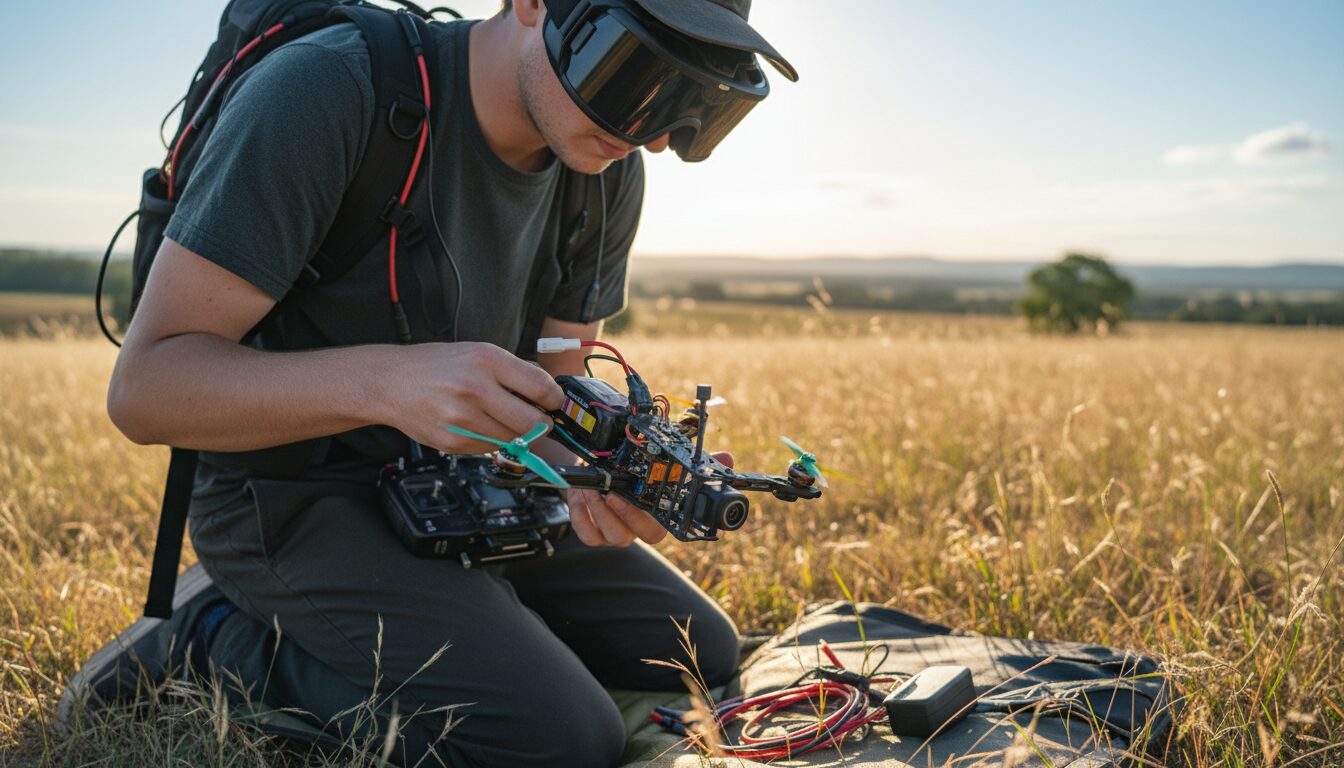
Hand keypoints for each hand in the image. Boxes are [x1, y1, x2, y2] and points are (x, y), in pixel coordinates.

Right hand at [382, 342, 563, 452]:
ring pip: (515, 440)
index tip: (554, 403)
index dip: (554, 399)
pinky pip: (491, 449)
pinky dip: (492, 440)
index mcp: (486, 360)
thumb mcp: (477, 352)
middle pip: (533, 422)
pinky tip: (477, 424)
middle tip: (537, 418)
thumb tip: (547, 391)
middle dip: (542, 423)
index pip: (541, 387)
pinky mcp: (454, 441)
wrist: (389, 383)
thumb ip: (513, 371)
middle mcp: (476, 389)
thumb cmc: (436, 365)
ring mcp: (464, 419)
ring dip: (517, 434)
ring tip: (499, 418)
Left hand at [569, 451, 733, 546]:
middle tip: (615, 492)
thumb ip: (691, 461)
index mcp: (659, 514)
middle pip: (644, 536)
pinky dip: (582, 515)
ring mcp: (618, 533)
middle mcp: (641, 528)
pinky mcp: (594, 534)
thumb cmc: (630, 469)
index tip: (652, 498)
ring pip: (614, 537)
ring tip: (595, 488)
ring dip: (601, 512)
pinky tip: (582, 495)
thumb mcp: (661, 462)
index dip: (663, 516)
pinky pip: (589, 536)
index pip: (669, 524)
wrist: (597, 470)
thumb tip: (728, 458)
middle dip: (629, 514)